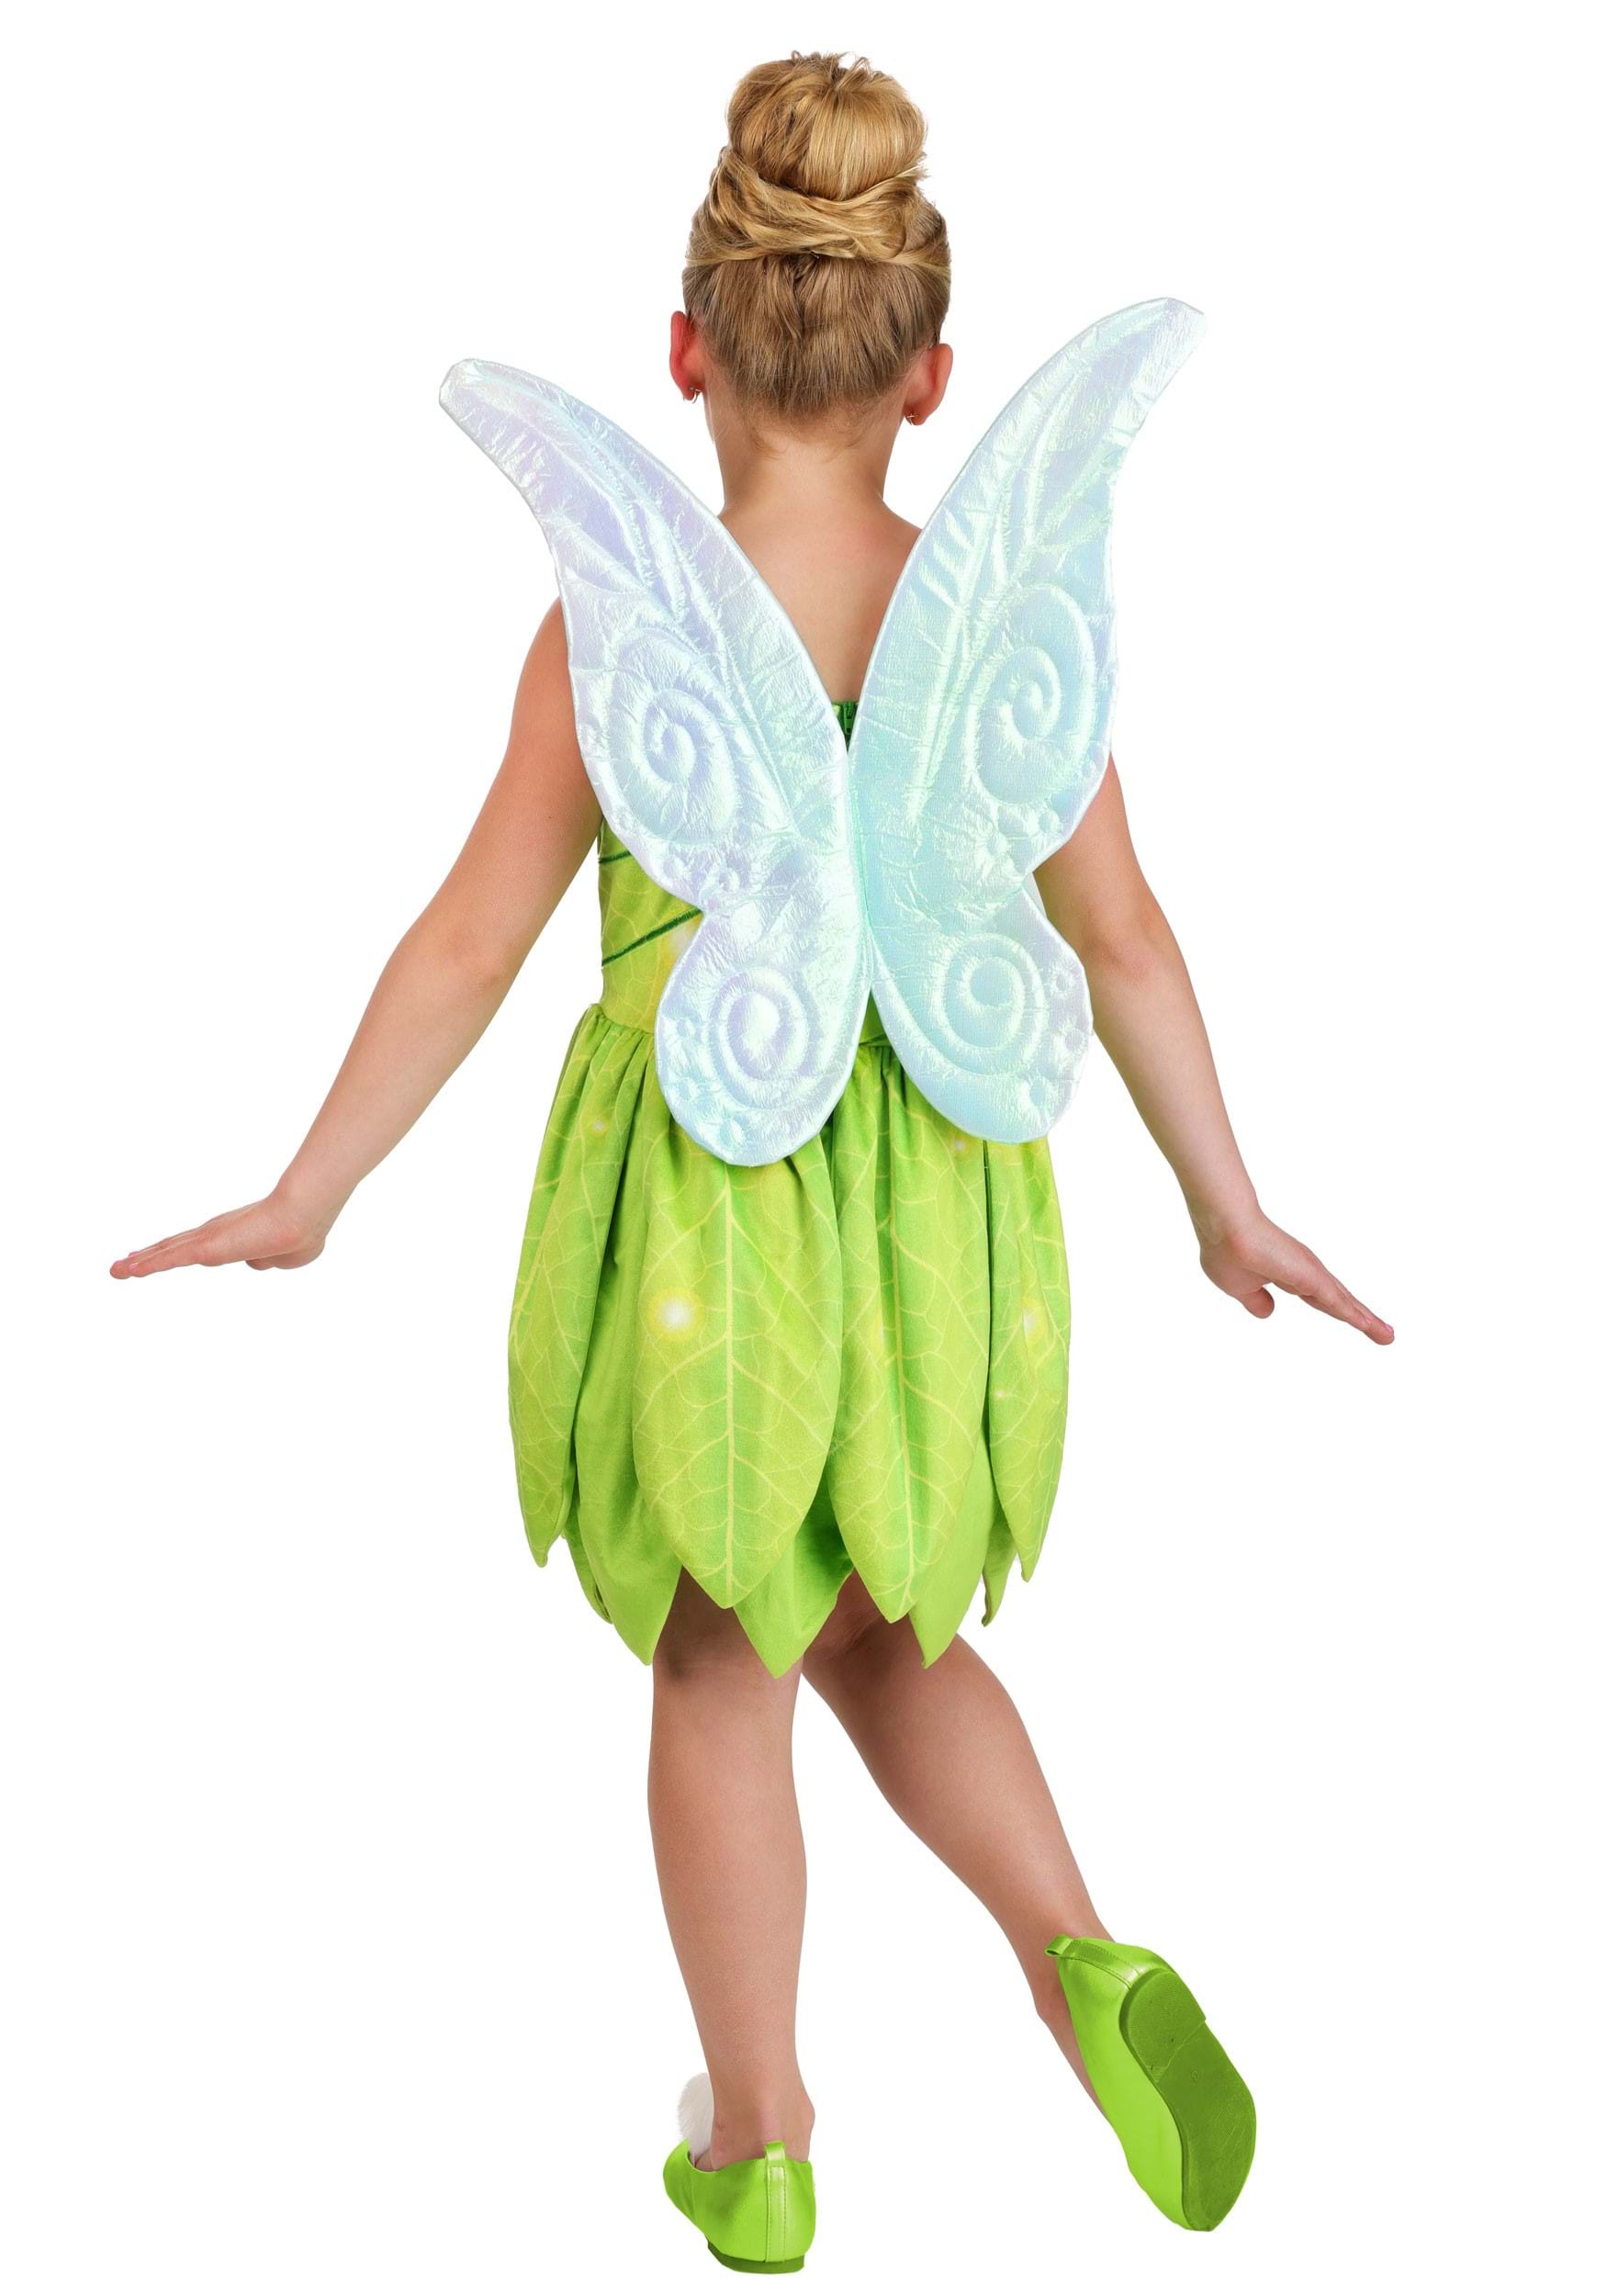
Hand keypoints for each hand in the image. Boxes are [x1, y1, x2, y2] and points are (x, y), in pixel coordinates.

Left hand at [109, 1187, 331, 1279]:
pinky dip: (147, 1265)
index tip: (154, 1257)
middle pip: (172, 1247)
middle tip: (123, 1264)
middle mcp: (213, 1234)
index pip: (194, 1246)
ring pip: (165, 1253)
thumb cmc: (301, 1235)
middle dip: (147, 1257)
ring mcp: (207, 1240)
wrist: (302, 1218)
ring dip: (138, 1263)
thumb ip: (267, 1260)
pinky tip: (128, 1270)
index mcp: (231, 1238)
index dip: (172, 1252)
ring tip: (115, 1270)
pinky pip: (169, 1259)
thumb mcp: (284, 1259)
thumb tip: (256, 1262)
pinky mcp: (205, 1247)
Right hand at [1197, 1209, 1392, 1344]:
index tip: (1353, 1320)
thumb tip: (1268, 1313)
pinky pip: (1338, 1302)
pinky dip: (1356, 1316)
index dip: (1337, 1310)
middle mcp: (1305, 1273)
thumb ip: (1255, 1301)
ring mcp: (1311, 1274)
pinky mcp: (1312, 1277)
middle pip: (1339, 1301)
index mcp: (1288, 1275)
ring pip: (1344, 1303)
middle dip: (1361, 1317)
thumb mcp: (1238, 1288)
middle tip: (1383, 1333)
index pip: (1319, 1298)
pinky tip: (1369, 1327)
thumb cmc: (1225, 1250)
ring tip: (1386, 1336)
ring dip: (1366, 1321)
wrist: (1225, 1228)